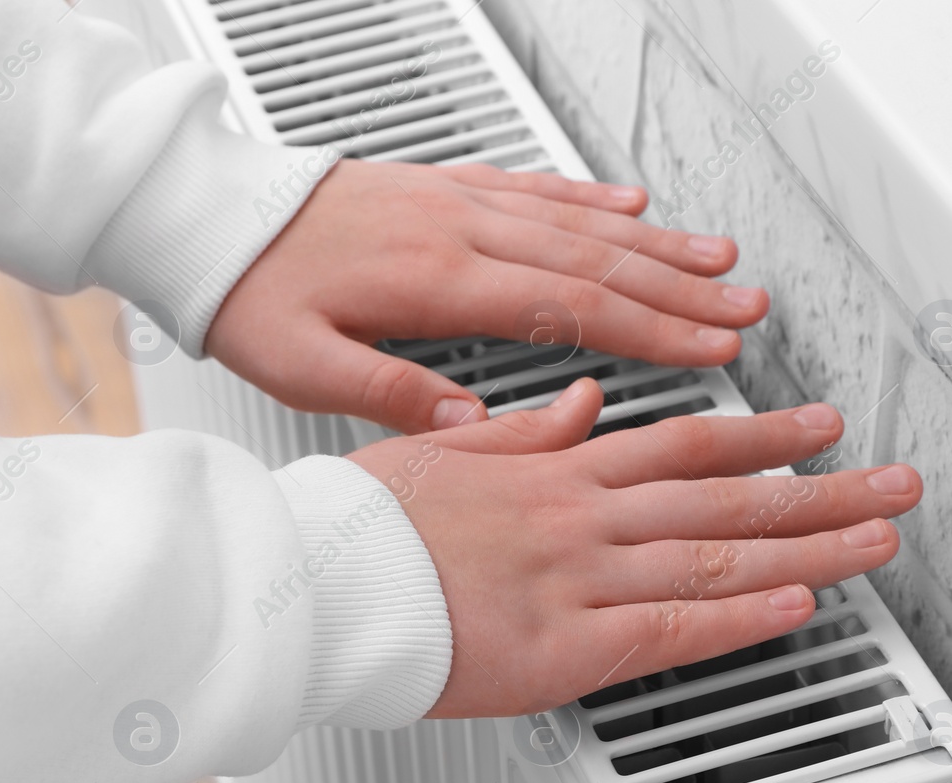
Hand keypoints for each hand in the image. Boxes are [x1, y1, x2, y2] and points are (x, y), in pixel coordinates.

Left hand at [206, 160, 769, 434]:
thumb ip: (392, 394)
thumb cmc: (249, 294)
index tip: (707, 349)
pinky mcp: (441, 186)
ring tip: (718, 257)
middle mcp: (457, 230)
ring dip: (654, 240)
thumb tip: (472, 427)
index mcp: (433, 281)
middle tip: (745, 308)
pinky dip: (590, 196)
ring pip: (576, 219)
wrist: (206, 218)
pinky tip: (629, 201)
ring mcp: (454, 201)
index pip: (568, 310)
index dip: (648, 332)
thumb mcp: (302, 367)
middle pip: (593, 260)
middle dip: (679, 288)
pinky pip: (533, 186)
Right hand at [348, 383, 921, 717]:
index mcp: (551, 469)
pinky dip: (739, 616)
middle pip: (722, 495)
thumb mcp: (442, 451)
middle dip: (818, 488)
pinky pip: (668, 627)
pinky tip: (797, 605)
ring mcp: (577, 578)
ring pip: (715, 555)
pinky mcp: (564, 646)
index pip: (680, 441)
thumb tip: (582, 401)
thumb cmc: (361, 525)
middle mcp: (579, 515)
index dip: (760, 436)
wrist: (313, 582)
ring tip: (876, 539)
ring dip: (808, 547)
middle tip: (889, 481)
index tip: (816, 429)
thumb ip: (525, 432)